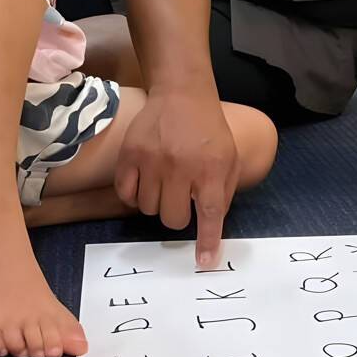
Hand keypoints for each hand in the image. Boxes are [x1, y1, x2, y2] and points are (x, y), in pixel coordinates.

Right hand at [113, 89, 239, 268]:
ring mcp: (152, 160)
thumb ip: (222, 193)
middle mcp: (181, 166)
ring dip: (157, 203)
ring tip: (165, 183)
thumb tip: (210, 228)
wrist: (182, 94)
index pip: (210, 214)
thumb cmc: (209, 131)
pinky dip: (135, 195)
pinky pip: (126, 195)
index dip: (207, 241)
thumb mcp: (229, 158)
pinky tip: (145, 181)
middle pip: (173, 219)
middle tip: (181, 198)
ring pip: (149, 209)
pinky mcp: (130, 154)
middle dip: (178, 216)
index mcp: (211, 168)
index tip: (205, 262)